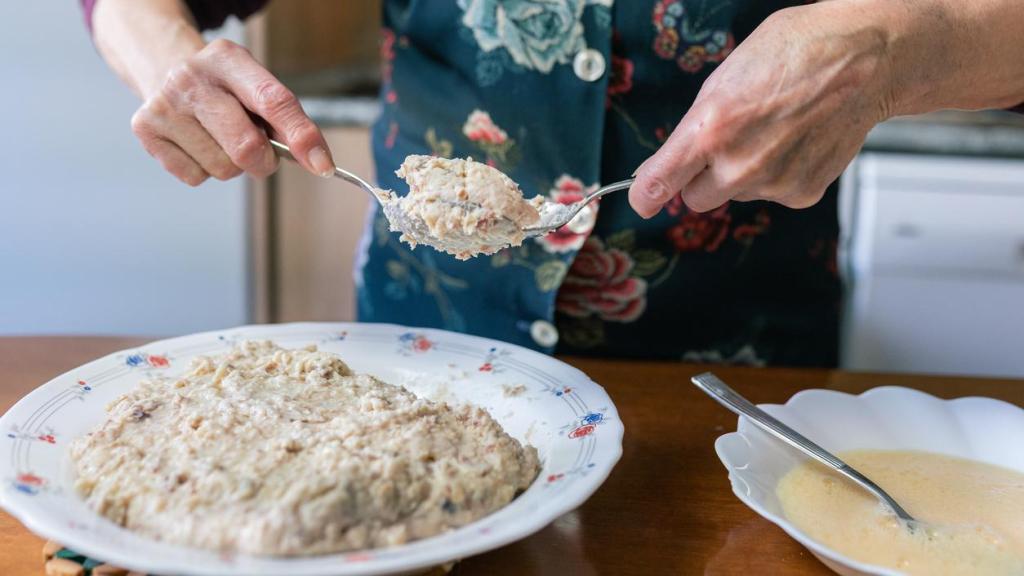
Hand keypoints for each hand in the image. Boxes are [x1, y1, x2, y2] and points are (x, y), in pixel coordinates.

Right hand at [131, 39, 333, 185]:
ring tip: (219, 137)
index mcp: (228, 59)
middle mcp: (191, 78)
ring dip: (232, 165)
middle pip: (246, 146)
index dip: (301, 136)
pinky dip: (205, 169)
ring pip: (223, 168)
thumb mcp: (255, 85)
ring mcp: (165, 105)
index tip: (322, 165)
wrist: (165, 70)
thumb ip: (285, 119)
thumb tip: (316, 160)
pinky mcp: (147, 131)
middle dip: (263, 161)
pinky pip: (197, 177)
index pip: (273, 101)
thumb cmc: (225, 87)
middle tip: (261, 153)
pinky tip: (197, 143)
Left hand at [629, 2, 894, 215]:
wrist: (866, 58)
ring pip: (736, 195)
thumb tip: (672, 161)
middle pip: (696, 198)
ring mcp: (773, 183)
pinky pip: (772, 194)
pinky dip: (778, 175)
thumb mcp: (724, 78)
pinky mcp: (801, 193)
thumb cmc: (797, 53)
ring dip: (744, 173)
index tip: (642, 197)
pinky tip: (796, 141)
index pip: (660, 182)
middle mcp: (739, 165)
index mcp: (711, 129)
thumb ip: (695, 127)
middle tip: (726, 145)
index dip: (645, 193)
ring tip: (774, 130)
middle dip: (702, 178)